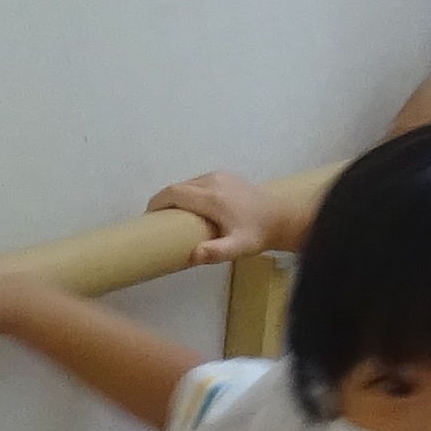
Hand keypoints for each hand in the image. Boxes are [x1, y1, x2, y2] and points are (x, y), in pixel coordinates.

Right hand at [152, 170, 280, 263]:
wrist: (282, 217)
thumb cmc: (258, 234)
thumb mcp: (238, 248)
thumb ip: (216, 252)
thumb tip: (192, 255)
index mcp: (212, 197)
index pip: (174, 193)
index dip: (157, 203)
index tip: (149, 217)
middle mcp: (213, 181)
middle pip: (178, 187)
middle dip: (164, 201)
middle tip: (159, 220)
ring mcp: (220, 176)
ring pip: (188, 183)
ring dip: (177, 197)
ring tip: (174, 216)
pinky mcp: (225, 176)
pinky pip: (199, 181)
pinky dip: (190, 192)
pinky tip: (191, 208)